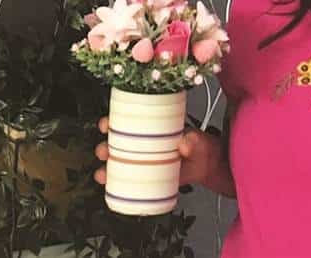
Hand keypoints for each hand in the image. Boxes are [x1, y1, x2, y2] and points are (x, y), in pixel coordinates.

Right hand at [93, 116, 220, 187]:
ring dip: (107, 168)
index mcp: (154, 128)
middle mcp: (146, 144)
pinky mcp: (149, 177)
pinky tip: (110, 189)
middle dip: (105, 146)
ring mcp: (146, 161)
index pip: (128, 121)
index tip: (106, 124)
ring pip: (120, 162)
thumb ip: (194, 142)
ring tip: (102, 174)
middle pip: (118, 143)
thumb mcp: (199, 141)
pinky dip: (118, 185)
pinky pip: (129, 181)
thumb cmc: (201, 146)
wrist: (209, 166)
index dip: (113, 121)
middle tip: (103, 151)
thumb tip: (185, 143)